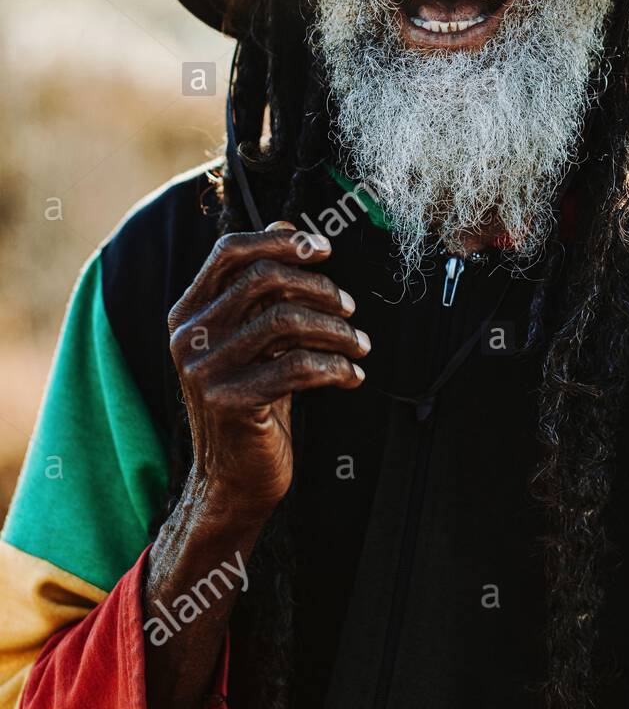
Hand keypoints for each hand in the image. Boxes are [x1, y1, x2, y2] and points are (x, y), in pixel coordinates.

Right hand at [167, 220, 368, 524]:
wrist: (232, 480)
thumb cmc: (251, 402)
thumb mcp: (253, 340)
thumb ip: (262, 289)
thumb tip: (285, 228)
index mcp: (189, 313)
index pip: (229, 251)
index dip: (280, 241)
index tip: (323, 250)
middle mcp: (189, 336)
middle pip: (265, 279)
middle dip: (319, 287)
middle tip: (349, 309)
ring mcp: (206, 369)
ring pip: (286, 319)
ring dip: (336, 329)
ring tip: (358, 345)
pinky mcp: (232, 402)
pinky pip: (298, 366)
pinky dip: (336, 366)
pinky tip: (351, 375)